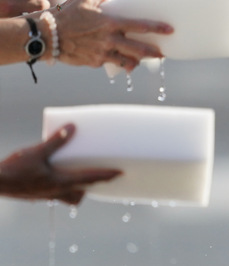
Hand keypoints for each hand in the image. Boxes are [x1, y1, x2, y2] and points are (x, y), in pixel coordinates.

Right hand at [0, 124, 120, 204]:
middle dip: (92, 186)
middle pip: (80, 193)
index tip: (120, 173)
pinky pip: (55, 193)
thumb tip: (72, 127)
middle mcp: (54, 192)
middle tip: (103, 176)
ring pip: (68, 196)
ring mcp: (45, 195)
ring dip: (77, 188)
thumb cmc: (13, 169)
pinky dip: (62, 186)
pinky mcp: (36, 194)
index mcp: (59, 183)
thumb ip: (55, 141)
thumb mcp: (36, 152)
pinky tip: (57, 175)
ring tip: (81, 175)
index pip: (89, 179)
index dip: (106, 175)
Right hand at [55, 0, 172, 71]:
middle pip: (139, 49)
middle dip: (154, 52)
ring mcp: (102, 53)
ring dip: (138, 61)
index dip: (157, 28)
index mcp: (111, 23)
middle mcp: (110, 40)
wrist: (48, 35)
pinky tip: (124, 62)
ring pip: (127, 61)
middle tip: (163, 53)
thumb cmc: (68, 14)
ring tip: (144, 60)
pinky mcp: (95, 62)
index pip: (140, 26)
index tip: (170, 30)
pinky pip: (111, 63)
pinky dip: (118, 62)